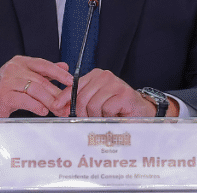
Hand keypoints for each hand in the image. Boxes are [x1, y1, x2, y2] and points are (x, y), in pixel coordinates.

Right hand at [0, 56, 73, 128]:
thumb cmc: (4, 90)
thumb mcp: (24, 77)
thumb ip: (43, 73)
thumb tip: (65, 67)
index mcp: (21, 62)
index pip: (44, 65)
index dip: (59, 73)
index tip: (72, 81)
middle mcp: (13, 68)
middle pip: (42, 80)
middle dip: (57, 93)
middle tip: (68, 104)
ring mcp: (7, 81)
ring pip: (35, 90)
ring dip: (49, 101)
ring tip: (58, 110)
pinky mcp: (2, 95)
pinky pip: (25, 100)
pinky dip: (36, 106)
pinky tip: (43, 111)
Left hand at [52, 69, 169, 116]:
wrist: (140, 111)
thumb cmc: (117, 108)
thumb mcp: (95, 101)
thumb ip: (79, 101)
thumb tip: (59, 107)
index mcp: (96, 75)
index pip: (74, 86)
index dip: (64, 97)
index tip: (56, 106)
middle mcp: (105, 76)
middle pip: (81, 98)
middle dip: (82, 113)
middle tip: (89, 120)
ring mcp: (115, 83)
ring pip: (93, 105)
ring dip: (97, 117)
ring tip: (105, 117)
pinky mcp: (123, 93)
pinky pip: (106, 109)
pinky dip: (108, 117)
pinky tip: (115, 115)